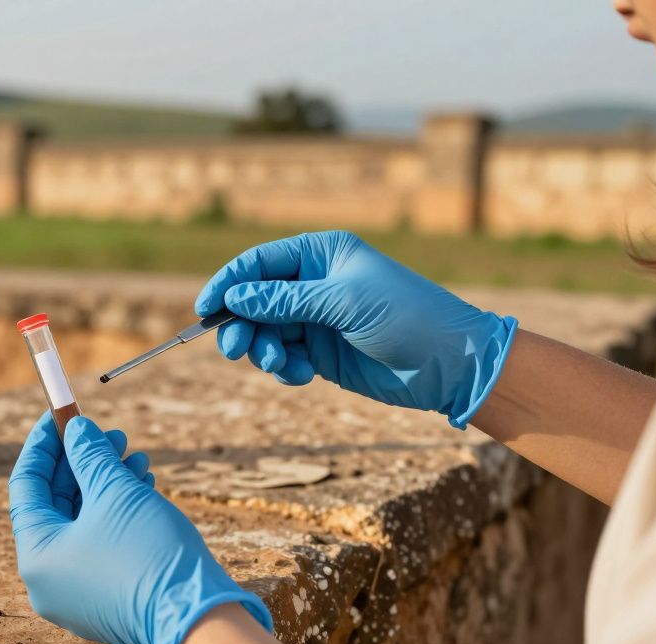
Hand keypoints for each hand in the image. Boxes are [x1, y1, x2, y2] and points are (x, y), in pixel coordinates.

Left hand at [8, 413, 273, 643]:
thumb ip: (89, 456)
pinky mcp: (106, 597)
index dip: (44, 444)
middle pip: (55, 503)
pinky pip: (101, 543)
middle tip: (111, 434)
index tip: (62, 413)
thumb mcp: (116, 493)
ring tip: (136, 456)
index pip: (26, 485)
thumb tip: (76, 430)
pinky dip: (117, 512)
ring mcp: (77, 592)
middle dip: (84, 462)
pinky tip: (143, 485)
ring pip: (83, 522)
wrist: (198, 621)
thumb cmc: (150, 555)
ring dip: (106, 484)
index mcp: (36, 555)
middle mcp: (48, 579)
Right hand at [195, 231, 517, 427]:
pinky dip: (283, 368)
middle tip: (234, 349)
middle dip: (241, 325)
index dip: (229, 284)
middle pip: (254, 301)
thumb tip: (235, 297)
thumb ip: (285, 300)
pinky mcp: (321, 352)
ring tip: (279, 364)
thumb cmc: (406, 317)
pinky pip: (283, 357)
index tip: (205, 310)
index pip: (259, 263)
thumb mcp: (343, 302)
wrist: (449, 364)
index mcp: (321, 255)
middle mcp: (314, 284)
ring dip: (263, 350)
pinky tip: (301, 376)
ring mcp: (316, 319)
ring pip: (264, 332)